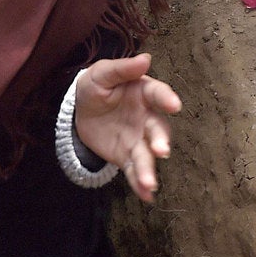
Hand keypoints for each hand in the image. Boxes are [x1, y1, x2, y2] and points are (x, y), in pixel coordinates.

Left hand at [73, 53, 182, 203]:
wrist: (81, 111)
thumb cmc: (96, 86)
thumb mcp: (101, 74)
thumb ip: (121, 69)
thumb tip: (145, 59)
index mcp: (144, 92)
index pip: (158, 94)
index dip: (166, 99)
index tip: (174, 105)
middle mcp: (147, 117)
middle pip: (158, 129)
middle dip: (160, 140)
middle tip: (161, 150)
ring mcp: (139, 139)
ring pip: (147, 155)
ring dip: (150, 169)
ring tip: (150, 183)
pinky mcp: (128, 156)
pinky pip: (135, 170)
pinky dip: (140, 185)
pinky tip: (146, 197)